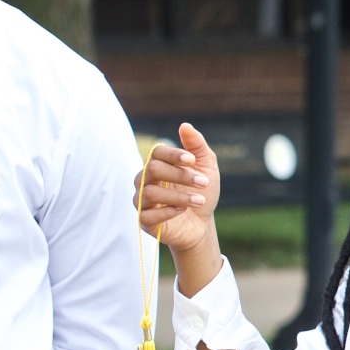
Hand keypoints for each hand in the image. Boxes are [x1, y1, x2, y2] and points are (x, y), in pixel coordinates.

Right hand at [139, 122, 223, 295]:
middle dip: (180, 175)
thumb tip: (185, 125)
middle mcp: (145, 180)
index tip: (192, 160)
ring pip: (149, 192)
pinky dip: (167, 212)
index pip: (156, 152)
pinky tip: (183, 211)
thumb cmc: (202, 192)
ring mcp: (142, 200)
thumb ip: (197, 146)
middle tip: (203, 182)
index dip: (173, 154)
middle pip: (152, 169)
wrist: (203, 224)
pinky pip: (147, 215)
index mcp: (158, 164)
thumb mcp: (207, 167)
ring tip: (200, 200)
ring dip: (179, 196)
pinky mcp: (143, 221)